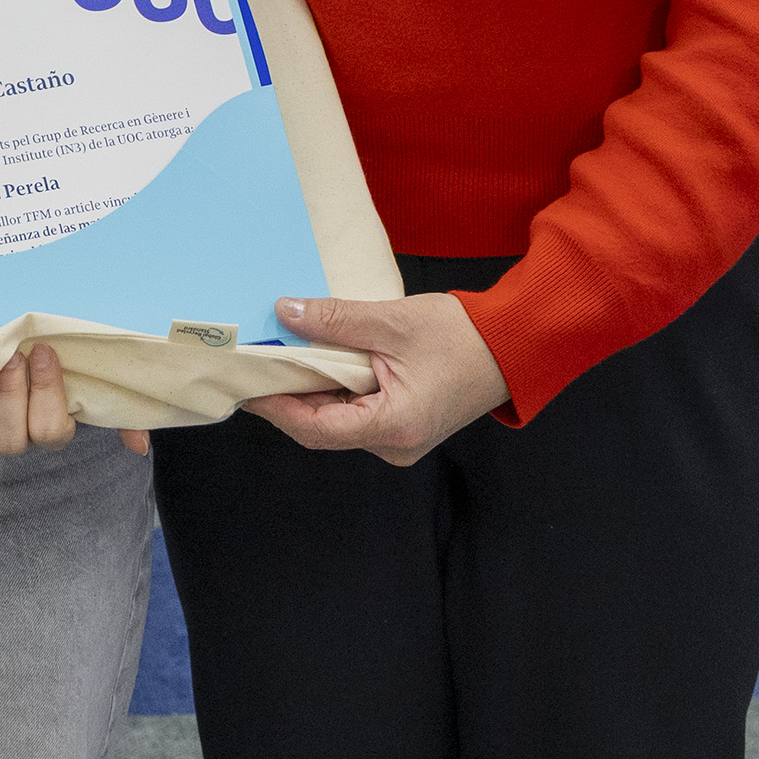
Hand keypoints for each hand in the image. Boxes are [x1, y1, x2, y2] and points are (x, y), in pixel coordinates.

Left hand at [0, 345, 154, 464]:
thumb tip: (139, 446)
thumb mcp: (83, 372)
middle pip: (12, 441)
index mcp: (45, 426)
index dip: (47, 395)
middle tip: (11, 359)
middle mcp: (10, 437)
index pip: (51, 432)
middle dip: (12, 398)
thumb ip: (115, 407)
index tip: (43, 351)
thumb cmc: (42, 354)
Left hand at [244, 294, 509, 466]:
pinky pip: (355, 414)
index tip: (244, 383)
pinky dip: (333, 389)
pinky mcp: (403, 427)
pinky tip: (318, 361)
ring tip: (282, 355)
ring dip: (310, 390)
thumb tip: (285, 312)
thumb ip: (336, 320)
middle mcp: (394, 446)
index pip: (315, 428)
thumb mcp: (392, 321)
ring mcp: (399, 441)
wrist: (513, 346)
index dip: (274, 407)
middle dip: (287, 395)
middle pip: (321, 428)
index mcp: (393, 427)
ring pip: (337, 421)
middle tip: (257, 362)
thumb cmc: (462, 336)